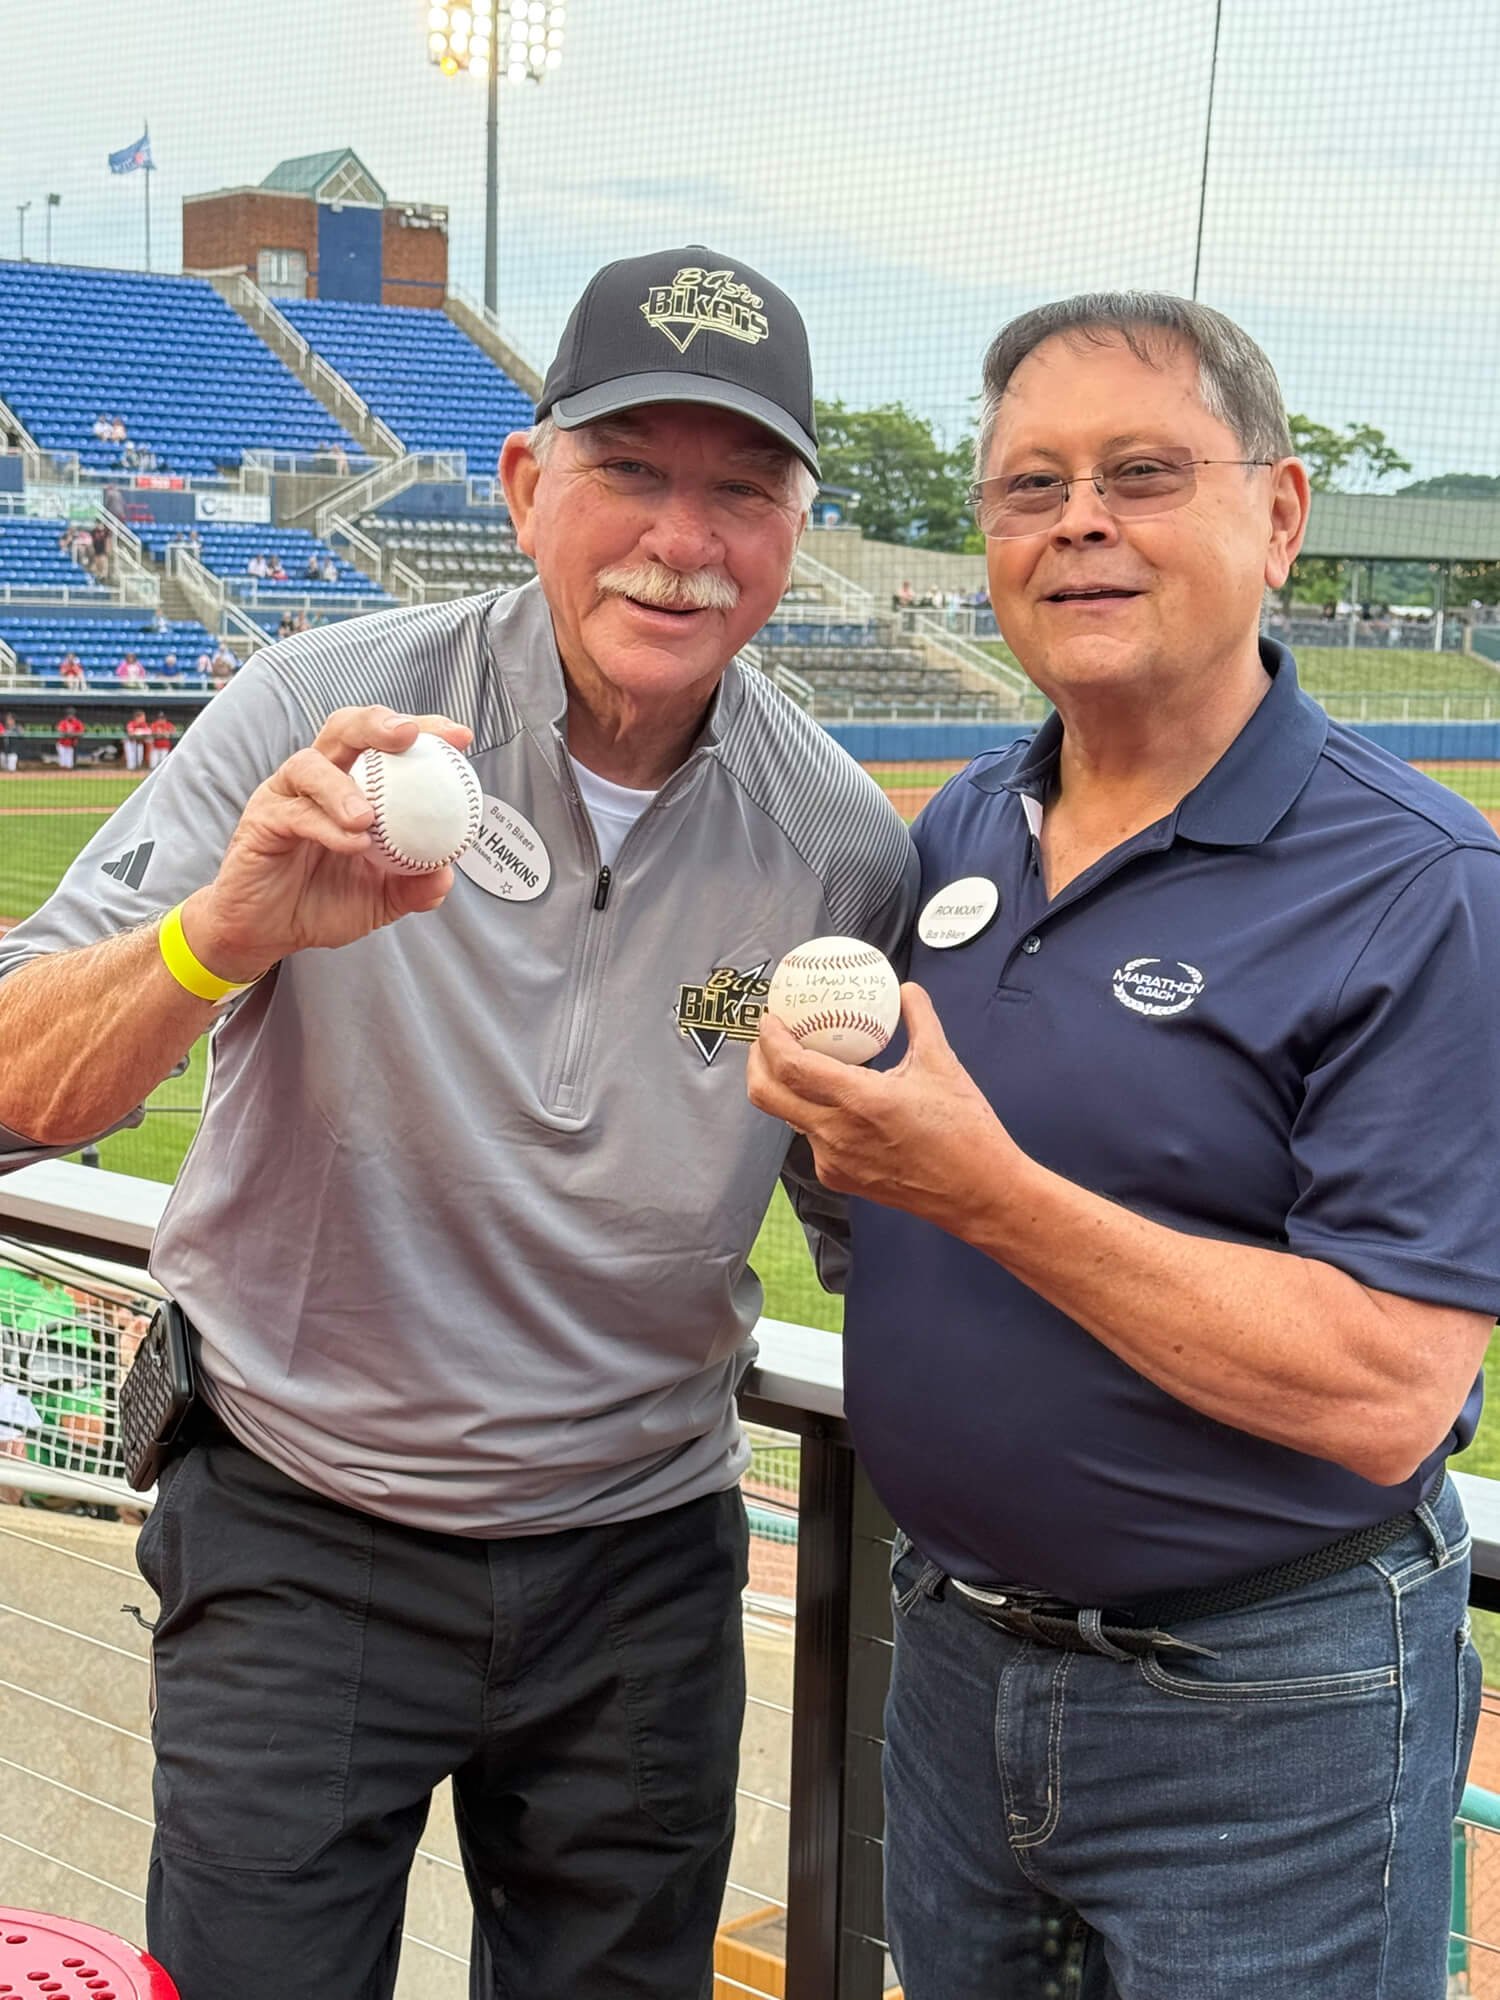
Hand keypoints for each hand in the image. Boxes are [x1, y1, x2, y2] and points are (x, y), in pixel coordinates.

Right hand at [184, 708, 473, 982]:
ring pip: (310, 765)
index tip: (460, 737)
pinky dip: (325, 826)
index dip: (423, 730)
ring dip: (343, 787)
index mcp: (351, 784)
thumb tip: (446, 875)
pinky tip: (351, 844)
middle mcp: (318, 779)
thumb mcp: (381, 899)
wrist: (268, 934)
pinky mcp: (261, 820)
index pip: (386, 743)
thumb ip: (414, 886)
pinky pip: (295, 814)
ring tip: (368, 819)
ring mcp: (285, 796)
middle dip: (377, 723)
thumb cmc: (322, 903)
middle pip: (343, 729)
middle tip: (408, 736)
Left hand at [747, 982, 1018, 1228]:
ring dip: (785, 1089)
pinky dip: (813, 1115)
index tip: (770, 1018)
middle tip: (768, 1040)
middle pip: (768, 1095)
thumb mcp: (943, 1064)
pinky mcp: (839, 1178)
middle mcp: (837, 1133)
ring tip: (798, 1065)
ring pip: (789, 1117)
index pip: (791, 1066)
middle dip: (757, 1062)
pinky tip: (832, 1102)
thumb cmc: (965, 1130)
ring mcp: (834, 1160)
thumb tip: (906, 990)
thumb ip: (920, 1019)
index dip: (770, 1039)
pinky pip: (812, 1139)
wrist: (978, 1192)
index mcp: (860, 1100)